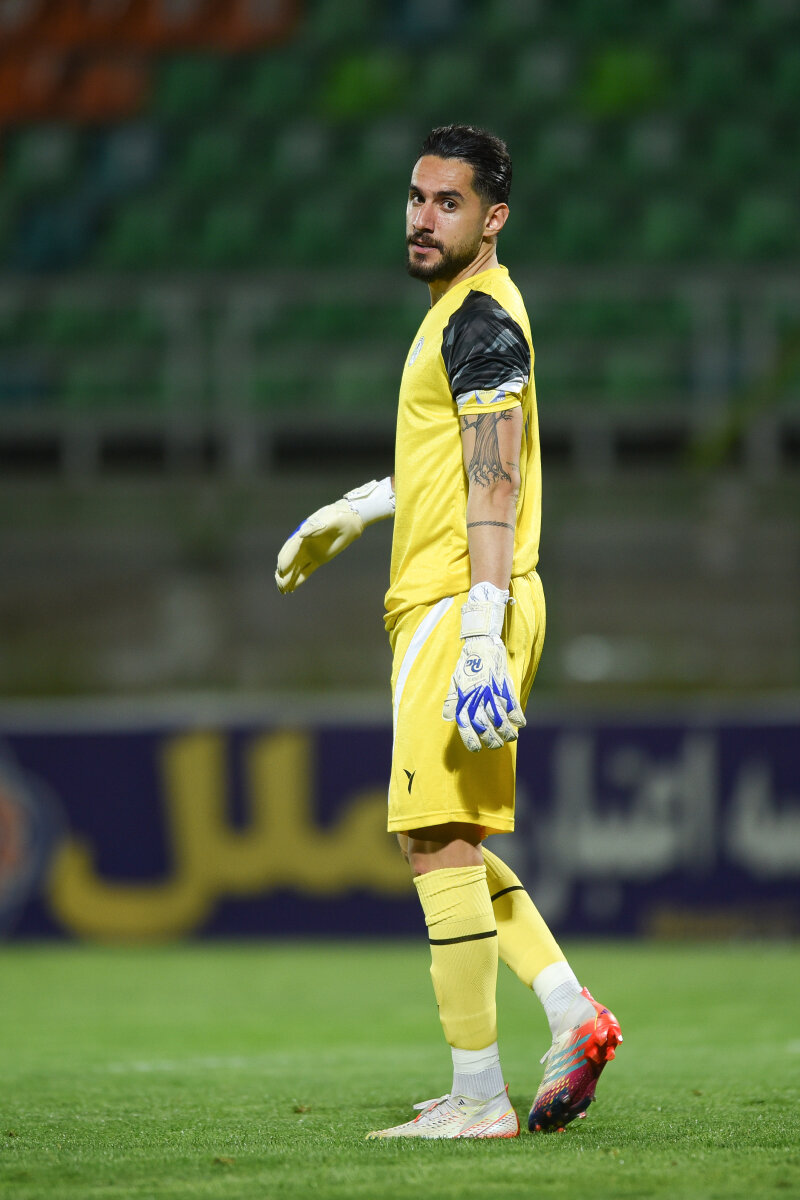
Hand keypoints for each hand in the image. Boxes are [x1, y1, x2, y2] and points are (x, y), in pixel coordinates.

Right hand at [275, 499, 362, 593]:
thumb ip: (316, 527)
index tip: (281, 571)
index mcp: (303, 534)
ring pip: (295, 568)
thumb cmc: (339, 517)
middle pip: (289, 560)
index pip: (291, 549)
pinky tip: (291, 589)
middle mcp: (303, 545)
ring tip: (282, 590)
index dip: (285, 560)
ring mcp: (310, 554)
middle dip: (283, 572)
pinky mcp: (318, 560)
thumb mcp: (330, 520)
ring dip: (288, 579)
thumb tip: (301, 534)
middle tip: (280, 583)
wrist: (349, 521)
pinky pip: (306, 572)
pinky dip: (298, 580)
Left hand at [442, 582, 524, 751]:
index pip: (465, 723)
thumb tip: (447, 717)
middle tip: (496, 745)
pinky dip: (517, 716)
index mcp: (463, 696)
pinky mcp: (504, 683)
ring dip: (506, 731)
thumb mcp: (454, 681)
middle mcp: (476, 695)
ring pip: (500, 717)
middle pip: (485, 724)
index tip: (477, 749)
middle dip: (491, 739)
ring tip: (509, 737)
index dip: (471, 739)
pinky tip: (520, 724)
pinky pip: (512, 703)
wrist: (480, 643)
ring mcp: (491, 689)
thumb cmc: (466, 664)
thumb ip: (451, 700)